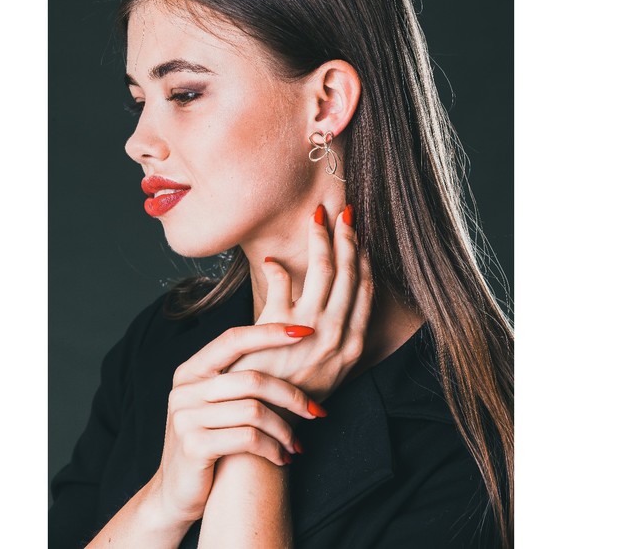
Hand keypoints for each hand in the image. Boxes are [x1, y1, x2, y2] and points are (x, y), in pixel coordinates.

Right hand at [152, 323, 324, 524]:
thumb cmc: (207, 442)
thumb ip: (236, 380)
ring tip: (296, 443)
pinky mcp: (194, 446)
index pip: (233, 339)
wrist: (174, 495)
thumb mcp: (213, 405)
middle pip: (251, 379)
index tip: (305, 332)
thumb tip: (290, 353)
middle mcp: (185, 389)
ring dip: (285, 429)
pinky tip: (282, 458)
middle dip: (291, 396)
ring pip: (254, 411)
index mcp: (190, 371)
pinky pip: (249, 438)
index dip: (270, 333)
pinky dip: (273, 448)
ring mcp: (186, 417)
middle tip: (316, 411)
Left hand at [228, 205, 373, 403]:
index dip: (364, 258)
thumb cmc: (297, 390)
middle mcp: (338, 335)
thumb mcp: (330, 367)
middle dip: (348, 238)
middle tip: (344, 212)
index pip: (365, 289)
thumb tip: (336, 298)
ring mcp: (310, 329)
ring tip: (318, 216)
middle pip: (348, 273)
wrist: (267, 418)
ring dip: (321, 238)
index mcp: (354, 343)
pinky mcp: (279, 326)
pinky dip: (278, 267)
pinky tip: (272, 259)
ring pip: (323, 270)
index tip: (360, 236)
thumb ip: (337, 333)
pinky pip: (283, 282)